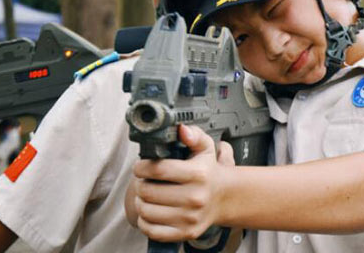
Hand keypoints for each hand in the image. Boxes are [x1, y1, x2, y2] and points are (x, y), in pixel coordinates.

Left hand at [132, 125, 233, 242]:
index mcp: (198, 174)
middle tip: (143, 181)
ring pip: (146, 211)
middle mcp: (195, 197)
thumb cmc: (208, 171)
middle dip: (139, 184)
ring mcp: (190, 217)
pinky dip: (145, 222)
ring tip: (147, 195)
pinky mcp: (186, 232)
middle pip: (148, 192)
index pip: (158, 170)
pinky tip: (151, 211)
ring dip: (140, 202)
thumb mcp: (205, 148)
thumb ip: (194, 134)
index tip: (140, 167)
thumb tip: (182, 130)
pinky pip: (152, 231)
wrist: (223, 197)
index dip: (141, 167)